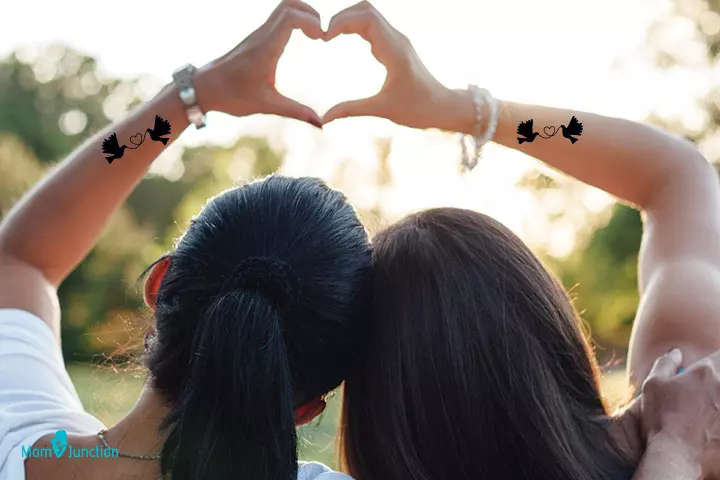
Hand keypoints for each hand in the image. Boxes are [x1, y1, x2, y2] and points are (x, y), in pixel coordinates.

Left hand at [195, 0, 323, 126]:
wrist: (204, 88)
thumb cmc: (232, 96)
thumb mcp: (267, 106)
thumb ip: (296, 112)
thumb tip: (321, 124)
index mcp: (265, 49)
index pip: (291, 18)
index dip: (311, 22)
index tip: (322, 39)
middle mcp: (262, 35)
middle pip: (289, 4)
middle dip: (311, 13)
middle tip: (321, 34)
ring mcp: (258, 34)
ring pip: (284, 8)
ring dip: (303, 15)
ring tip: (316, 35)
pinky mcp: (257, 37)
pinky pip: (279, 18)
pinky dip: (295, 20)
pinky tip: (303, 38)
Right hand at [321, 1, 475, 132]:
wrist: (443, 108)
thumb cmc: (418, 109)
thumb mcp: (382, 110)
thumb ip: (351, 110)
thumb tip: (324, 119)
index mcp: (395, 50)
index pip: (366, 18)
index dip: (342, 22)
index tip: (325, 38)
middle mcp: (396, 39)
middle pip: (366, 9)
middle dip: (341, 17)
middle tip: (324, 36)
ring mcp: (397, 41)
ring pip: (369, 15)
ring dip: (348, 20)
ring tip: (329, 36)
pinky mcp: (395, 46)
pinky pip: (373, 26)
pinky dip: (355, 27)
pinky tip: (343, 40)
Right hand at [638, 349, 719, 476]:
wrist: (675, 456)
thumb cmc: (661, 419)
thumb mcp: (653, 385)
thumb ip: (665, 363)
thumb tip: (676, 353)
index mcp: (705, 373)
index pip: (718, 358)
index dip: (713, 366)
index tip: (705, 378)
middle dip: (715, 388)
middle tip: (703, 400)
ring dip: (717, 406)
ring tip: (705, 417)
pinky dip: (719, 426)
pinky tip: (711, 430)